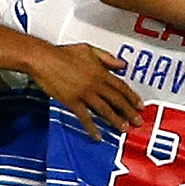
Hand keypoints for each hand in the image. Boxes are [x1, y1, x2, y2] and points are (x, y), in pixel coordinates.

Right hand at [26, 41, 142, 141]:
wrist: (44, 59)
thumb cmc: (63, 53)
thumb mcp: (89, 49)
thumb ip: (107, 58)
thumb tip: (121, 64)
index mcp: (100, 71)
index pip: (121, 87)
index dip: (132, 97)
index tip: (140, 106)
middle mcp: (96, 83)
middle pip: (117, 100)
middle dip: (129, 112)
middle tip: (138, 122)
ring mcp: (84, 93)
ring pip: (105, 109)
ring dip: (115, 120)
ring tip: (123, 129)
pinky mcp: (72, 101)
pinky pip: (85, 117)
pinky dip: (92, 127)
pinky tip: (97, 135)